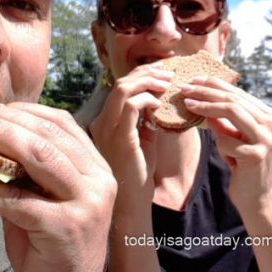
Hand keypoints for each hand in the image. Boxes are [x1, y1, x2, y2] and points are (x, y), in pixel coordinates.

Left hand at [0, 102, 116, 271]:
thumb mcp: (53, 197)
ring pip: (39, 156)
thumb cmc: (56, 241)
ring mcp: (86, 201)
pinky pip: (15, 199)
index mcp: (97, 167)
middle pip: (47, 135)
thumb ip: (32, 170)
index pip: (63, 124)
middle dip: (1, 120)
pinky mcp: (65, 226)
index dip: (24, 110)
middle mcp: (98, 179)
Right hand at [90, 63, 172, 208]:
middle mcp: (102, 121)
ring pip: (123, 89)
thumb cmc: (138, 172)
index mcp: (106, 120)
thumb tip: (158, 98)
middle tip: (169, 72)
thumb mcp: (142, 138)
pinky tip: (160, 104)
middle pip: (121, 82)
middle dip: (147, 72)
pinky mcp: (118, 137)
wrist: (131, 202)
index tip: (162, 69)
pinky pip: (131, 107)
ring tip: (168, 83)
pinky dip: (147, 99)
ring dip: (149, 81)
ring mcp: (107, 128)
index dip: (142, 73)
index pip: (121, 85)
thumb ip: (145, 118)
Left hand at [182, 77, 271, 208]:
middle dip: (207, 92)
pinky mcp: (257, 156)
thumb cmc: (243, 165)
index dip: (216, 85)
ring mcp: (267, 139)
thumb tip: (203, 98)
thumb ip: (225, 119)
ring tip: (187, 103)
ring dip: (206, 107)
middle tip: (185, 88)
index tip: (195, 80)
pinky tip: (223, 153)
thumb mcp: (234, 137)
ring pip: (233, 111)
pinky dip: (218, 143)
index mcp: (271, 116)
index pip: (239, 94)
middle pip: (234, 100)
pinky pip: (226, 141)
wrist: (258, 198)